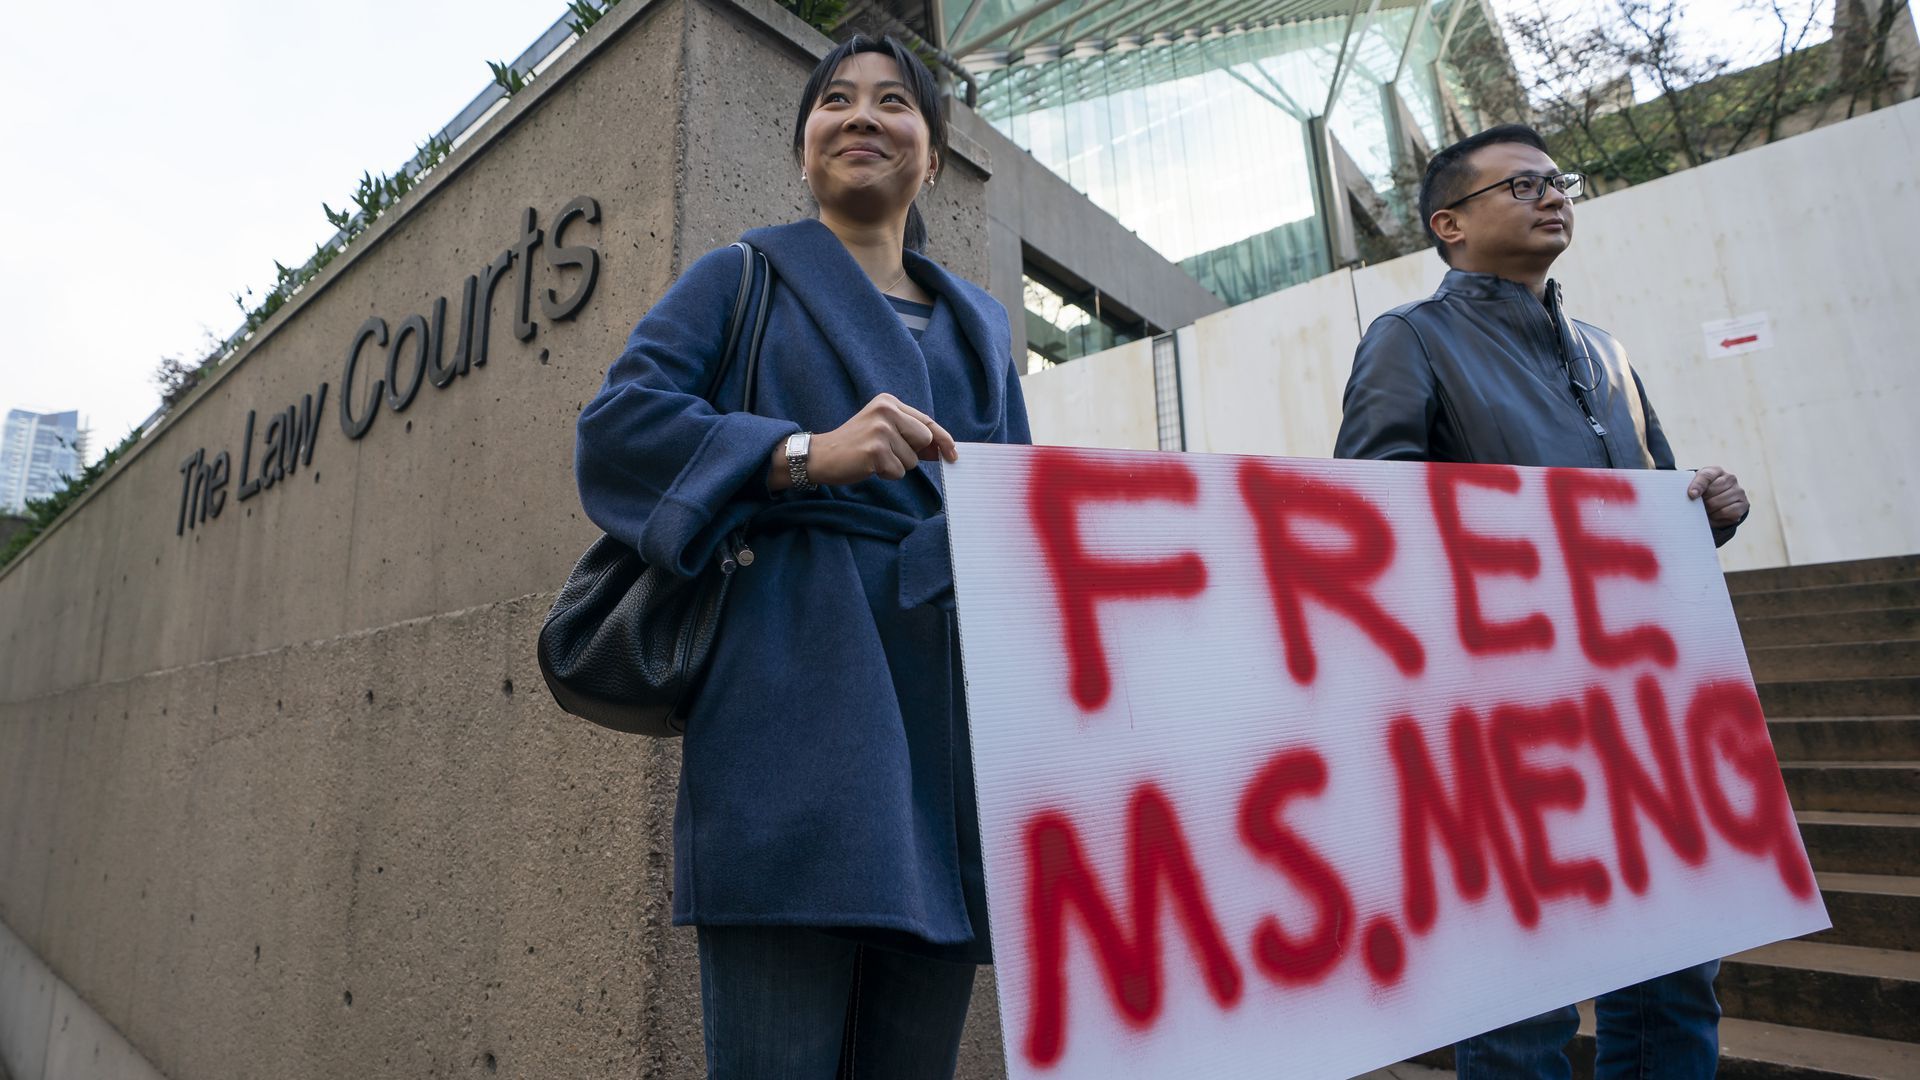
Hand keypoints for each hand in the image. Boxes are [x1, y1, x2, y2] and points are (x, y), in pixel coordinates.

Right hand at [768, 393, 956, 489]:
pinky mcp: (875, 450)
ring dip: (896, 466)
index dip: (943, 439)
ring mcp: (880, 430)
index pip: (927, 421)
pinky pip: (898, 471)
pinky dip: (886, 474)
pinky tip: (869, 466)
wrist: (821, 455)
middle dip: (911, 454)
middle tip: (886, 453)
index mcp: (889, 402)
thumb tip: (944, 449)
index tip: (953, 453)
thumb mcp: (883, 431)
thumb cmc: (855, 445)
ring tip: (874, 458)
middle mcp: (886, 410)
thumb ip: (911, 436)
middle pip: (924, 440)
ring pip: (912, 460)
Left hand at [1687, 466, 1747, 529]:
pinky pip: (1727, 512)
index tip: (1692, 495)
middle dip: (1702, 501)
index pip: (1706, 476)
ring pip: (1718, 503)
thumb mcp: (1695, 485)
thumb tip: (1693, 494)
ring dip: (1708, 510)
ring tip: (1705, 510)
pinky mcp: (1744, 504)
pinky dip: (1717, 516)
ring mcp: (1739, 491)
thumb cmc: (1703, 493)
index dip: (1698, 485)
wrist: (1717, 504)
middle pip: (1711, 492)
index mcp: (1716, 471)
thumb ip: (1694, 486)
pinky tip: (1714, 515)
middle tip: (1698, 505)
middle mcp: (1730, 478)